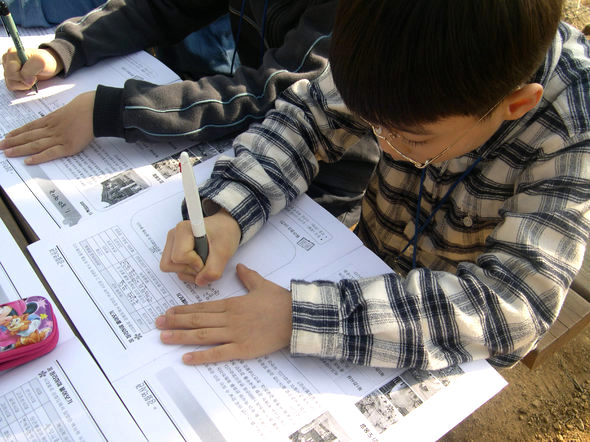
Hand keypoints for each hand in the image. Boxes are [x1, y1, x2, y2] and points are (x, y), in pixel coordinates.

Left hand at [0, 91, 94, 163]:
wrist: (94, 109)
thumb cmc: (85, 108)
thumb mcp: (68, 110)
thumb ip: (60, 117)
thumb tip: (57, 120)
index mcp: (51, 120)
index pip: (30, 127)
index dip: (18, 132)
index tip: (7, 136)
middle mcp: (51, 129)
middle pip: (28, 136)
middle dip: (13, 141)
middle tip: (0, 146)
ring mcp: (59, 138)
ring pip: (35, 145)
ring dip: (20, 149)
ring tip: (8, 153)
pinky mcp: (68, 147)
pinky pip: (50, 153)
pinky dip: (39, 157)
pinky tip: (28, 161)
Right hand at [2, 47, 62, 90]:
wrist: (50, 65)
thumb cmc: (46, 61)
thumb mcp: (42, 61)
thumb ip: (30, 70)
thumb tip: (25, 81)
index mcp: (12, 54)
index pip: (11, 71)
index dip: (23, 76)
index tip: (35, 75)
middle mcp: (7, 61)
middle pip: (10, 78)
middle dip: (24, 81)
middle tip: (34, 77)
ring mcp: (8, 69)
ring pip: (10, 84)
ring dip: (23, 85)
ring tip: (32, 78)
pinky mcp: (11, 78)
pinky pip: (13, 87)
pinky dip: (22, 87)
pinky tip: (28, 82)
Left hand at [156, 263, 292, 364]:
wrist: (297, 317)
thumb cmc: (280, 301)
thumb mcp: (262, 285)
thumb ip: (248, 277)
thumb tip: (240, 267)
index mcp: (232, 303)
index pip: (202, 307)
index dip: (183, 310)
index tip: (168, 311)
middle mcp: (229, 318)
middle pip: (197, 320)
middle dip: (175, 322)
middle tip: (156, 324)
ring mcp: (234, 334)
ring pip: (202, 335)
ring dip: (180, 336)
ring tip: (163, 337)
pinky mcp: (243, 349)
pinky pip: (218, 354)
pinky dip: (201, 356)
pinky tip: (186, 358)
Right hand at [160, 208, 240, 285]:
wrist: (225, 228)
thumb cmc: (224, 233)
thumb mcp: (224, 251)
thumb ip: (213, 269)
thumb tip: (200, 282)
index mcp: (183, 230)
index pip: (179, 256)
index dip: (195, 263)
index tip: (208, 258)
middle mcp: (174, 236)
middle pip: (170, 264)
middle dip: (190, 269)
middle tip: (206, 262)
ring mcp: (172, 244)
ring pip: (170, 268)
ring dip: (189, 272)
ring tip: (204, 263)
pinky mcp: (174, 251)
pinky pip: (175, 268)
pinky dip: (188, 272)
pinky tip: (200, 265)